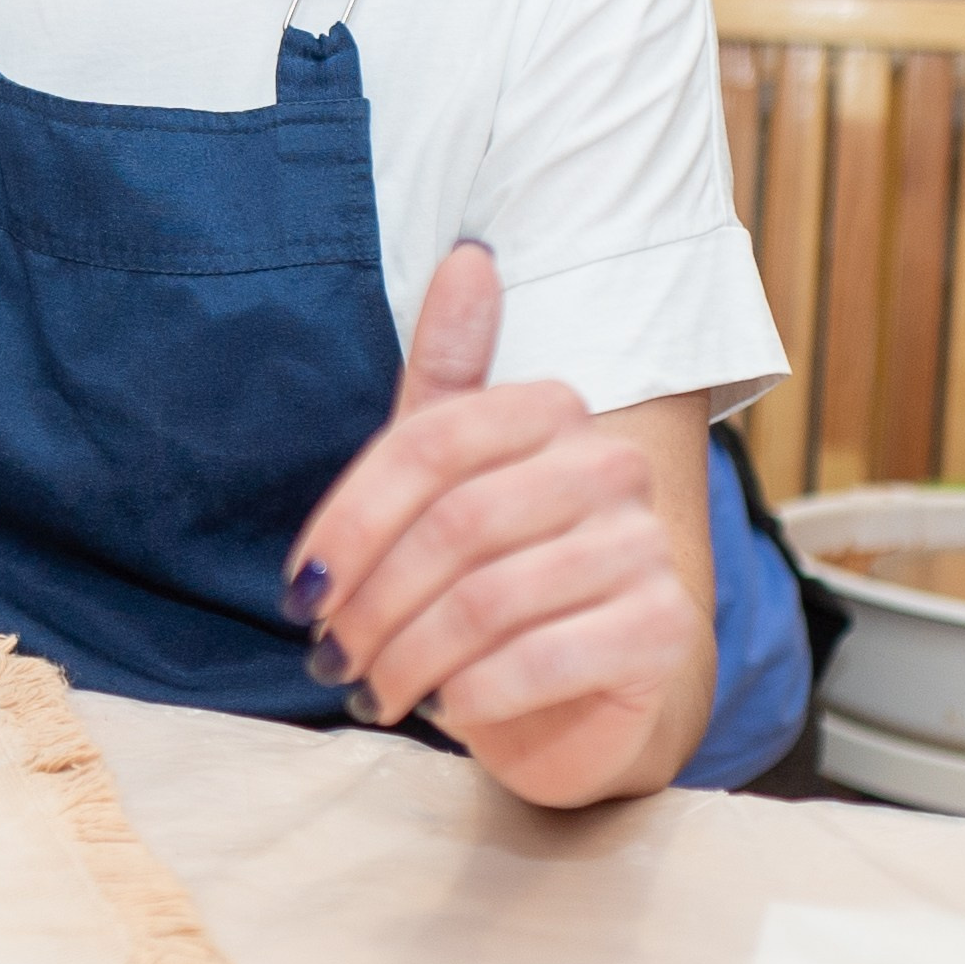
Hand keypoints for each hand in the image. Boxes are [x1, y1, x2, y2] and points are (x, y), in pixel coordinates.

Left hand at [284, 245, 709, 806]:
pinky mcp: (663, 629)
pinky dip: (471, 693)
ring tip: (373, 686)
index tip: (301, 587)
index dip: (350, 522)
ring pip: (488, 597)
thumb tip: (471, 257)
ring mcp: (646, 546)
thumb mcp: (448, 476)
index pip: (427, 444)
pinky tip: (445, 706)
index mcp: (552, 410)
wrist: (587, 696)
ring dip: (409, 654)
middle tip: (331, 652)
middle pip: (454, 523)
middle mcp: (610, 466)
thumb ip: (447, 376)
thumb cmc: (499, 574)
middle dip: (373, 601)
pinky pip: (538, 657)